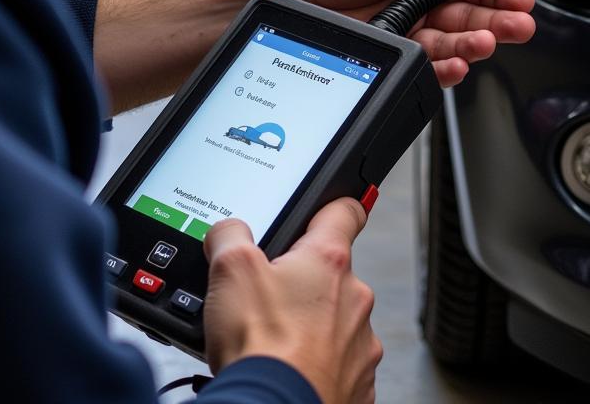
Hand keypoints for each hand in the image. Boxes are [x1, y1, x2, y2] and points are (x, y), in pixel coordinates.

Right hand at [203, 199, 380, 403]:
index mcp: (329, 259)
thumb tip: (229, 230)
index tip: (326, 210)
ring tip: (275, 342)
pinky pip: (339, 363)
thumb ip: (230, 235)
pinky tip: (290, 369)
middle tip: (269, 299)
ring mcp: (360, 343)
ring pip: (336, 321)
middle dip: (303, 282)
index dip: (332, 205)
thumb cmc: (260, 346)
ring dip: (312, 326)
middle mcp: (355, 298)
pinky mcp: (359, 383)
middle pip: (332, 273)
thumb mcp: (229, 269)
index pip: (346, 211)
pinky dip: (318, 364)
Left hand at [268, 0, 535, 86]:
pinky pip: (427, 65)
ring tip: (488, 41)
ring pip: (452, 41)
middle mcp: (416, 0)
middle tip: (519, 23)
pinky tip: (458, 62)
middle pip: (468, 13)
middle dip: (497, 19)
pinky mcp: (391, 56)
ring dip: (474, 43)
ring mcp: (405, 30)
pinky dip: (446, 66)